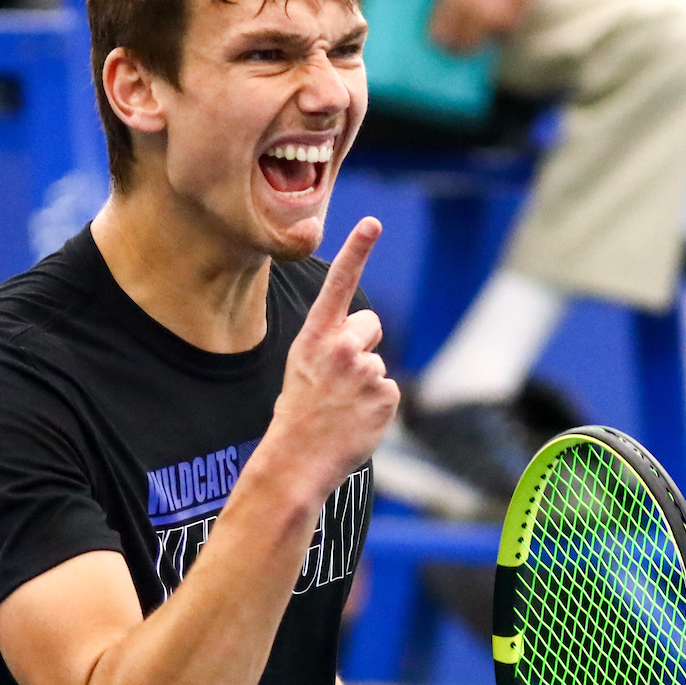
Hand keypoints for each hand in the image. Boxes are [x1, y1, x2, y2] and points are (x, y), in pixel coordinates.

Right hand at [272, 218, 398, 496]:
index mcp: (315, 337)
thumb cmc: (299, 414)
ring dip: (366, 384)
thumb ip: (331, 342)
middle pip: (370, 325)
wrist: (296, 462)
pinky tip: (355, 420)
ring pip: (378, 364)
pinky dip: (377, 407)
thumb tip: (366, 335)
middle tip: (337, 381)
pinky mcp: (386, 395)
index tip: (372, 222)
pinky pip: (389, 391)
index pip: (339, 284)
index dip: (356, 250)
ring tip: (342, 408)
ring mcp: (366, 371)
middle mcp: (342, 347)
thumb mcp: (304, 368)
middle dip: (361, 346)